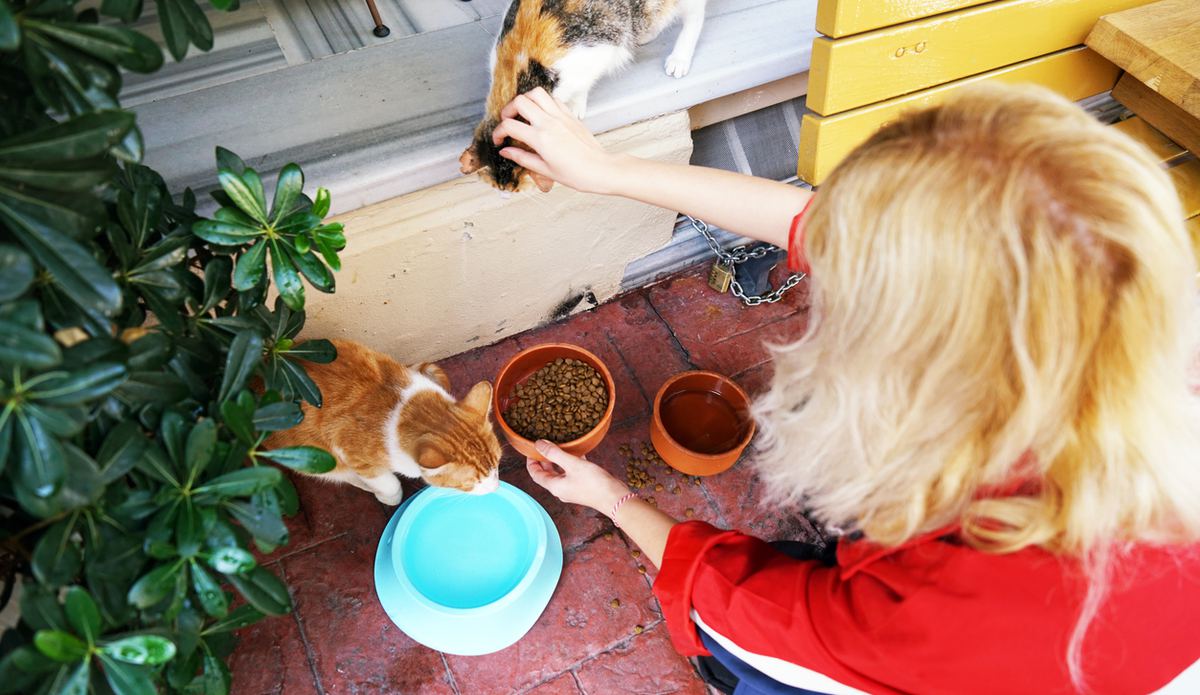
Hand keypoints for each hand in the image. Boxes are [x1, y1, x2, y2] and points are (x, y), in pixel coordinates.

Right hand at [492, 88, 624, 194]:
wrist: (600, 169)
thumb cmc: (576, 174)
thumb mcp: (545, 170)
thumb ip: (522, 158)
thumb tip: (506, 151)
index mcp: (541, 139)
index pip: (510, 126)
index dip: (498, 132)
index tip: (498, 140)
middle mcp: (550, 123)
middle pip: (520, 101)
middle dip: (508, 110)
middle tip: (508, 122)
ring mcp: (561, 116)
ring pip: (536, 93)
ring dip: (525, 100)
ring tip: (523, 114)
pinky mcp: (570, 115)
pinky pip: (553, 99)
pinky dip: (543, 102)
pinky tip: (541, 115)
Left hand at [525, 440, 629, 514]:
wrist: (615, 498)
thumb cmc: (593, 483)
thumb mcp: (572, 464)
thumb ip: (554, 453)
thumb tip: (538, 444)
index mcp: (554, 486)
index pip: (536, 474)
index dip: (531, 462)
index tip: (530, 449)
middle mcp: (561, 489)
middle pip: (547, 474)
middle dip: (544, 460)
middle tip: (544, 445)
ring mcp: (572, 489)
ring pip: (561, 472)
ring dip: (558, 460)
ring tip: (559, 446)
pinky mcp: (583, 486)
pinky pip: (572, 473)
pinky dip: (572, 462)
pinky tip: (578, 452)